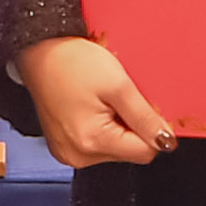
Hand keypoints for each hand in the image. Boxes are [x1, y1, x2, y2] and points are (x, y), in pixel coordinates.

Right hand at [15, 36, 176, 169]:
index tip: (144, 106)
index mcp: (91, 142)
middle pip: (128, 151)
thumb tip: (166, 141)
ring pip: (114, 148)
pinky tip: (92, 106)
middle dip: (131, 126)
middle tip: (118, 98)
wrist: (40, 51)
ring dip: (116, 126)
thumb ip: (145, 117)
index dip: (151, 128)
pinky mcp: (62, 146)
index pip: (145, 152)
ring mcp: (67, 152)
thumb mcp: (118, 85)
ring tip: (102, 100)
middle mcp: (77, 155)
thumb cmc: (71, 62)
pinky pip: (96, 143)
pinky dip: (101, 126)